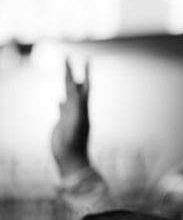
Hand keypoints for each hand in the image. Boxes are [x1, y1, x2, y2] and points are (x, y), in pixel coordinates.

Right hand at [50, 59, 90, 175]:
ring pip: (69, 98)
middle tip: (69, 58)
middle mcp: (78, 111)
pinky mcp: (64, 125)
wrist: (72, 160)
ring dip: (67, 86)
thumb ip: (74, 110)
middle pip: (75, 88)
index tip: (86, 59)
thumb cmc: (72, 144)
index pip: (83, 87)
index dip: (83, 73)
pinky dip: (62, 104)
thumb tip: (71, 96)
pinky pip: (63, 111)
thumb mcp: (74, 125)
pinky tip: (59, 100)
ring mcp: (71, 117)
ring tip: (66, 75)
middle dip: (73, 74)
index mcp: (83, 109)